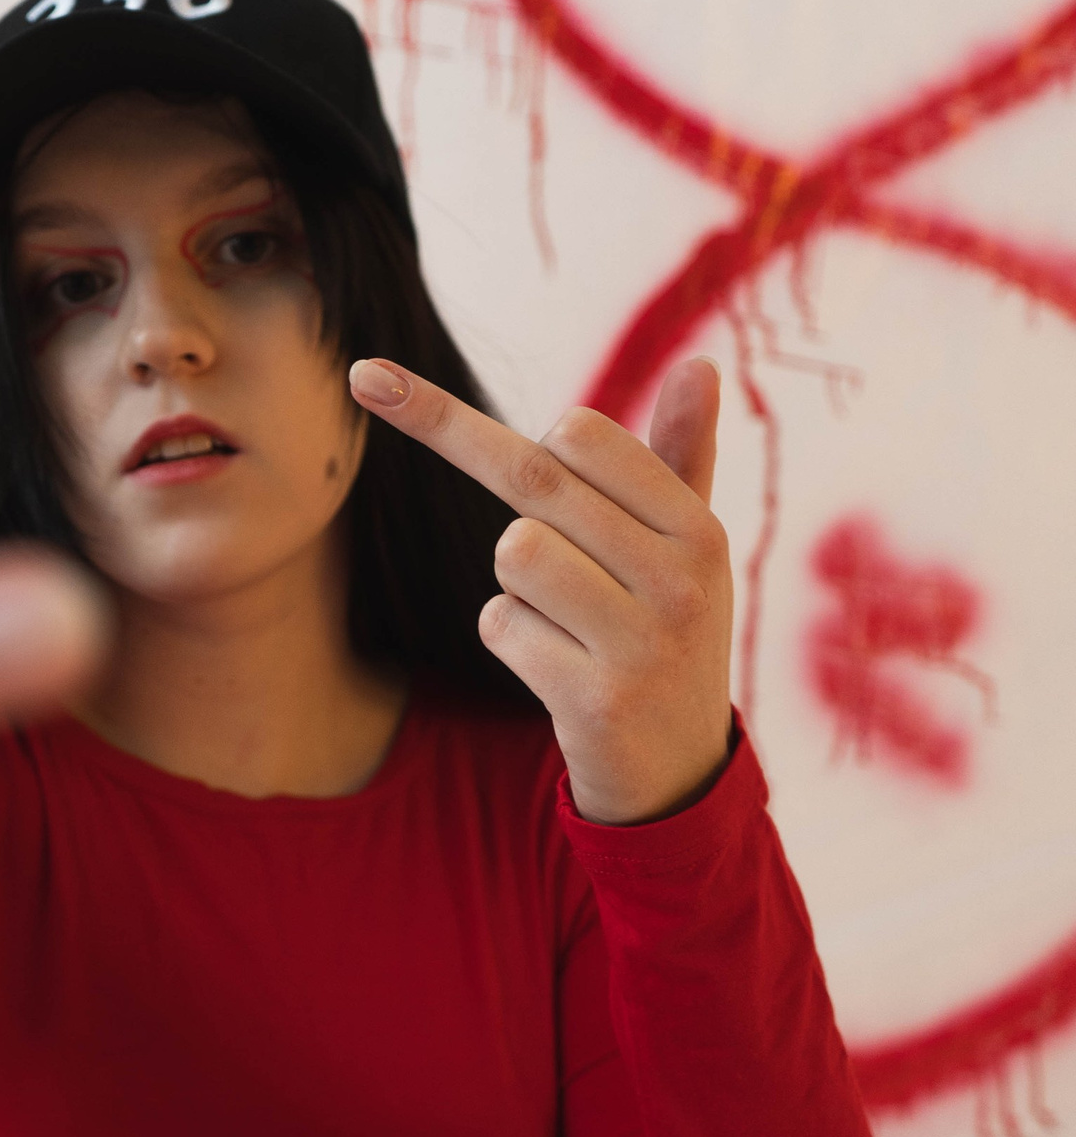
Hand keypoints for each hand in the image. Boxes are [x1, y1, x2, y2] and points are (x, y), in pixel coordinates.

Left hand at [349, 354, 731, 824]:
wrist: (677, 773)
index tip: (435, 411)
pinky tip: (560, 669)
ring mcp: (646, 641)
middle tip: (481, 495)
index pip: (580, 433)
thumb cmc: (666, 633)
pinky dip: (511, 639)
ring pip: (513, 551)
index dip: (523, 439)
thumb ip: (682, 456)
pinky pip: (499, 623)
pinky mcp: (600, 698)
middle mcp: (685, 578)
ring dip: (516, 585)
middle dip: (495, 492)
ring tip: (568, 623)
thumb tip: (700, 363)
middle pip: (534, 482)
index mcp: (700, 529)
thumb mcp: (686, 547)